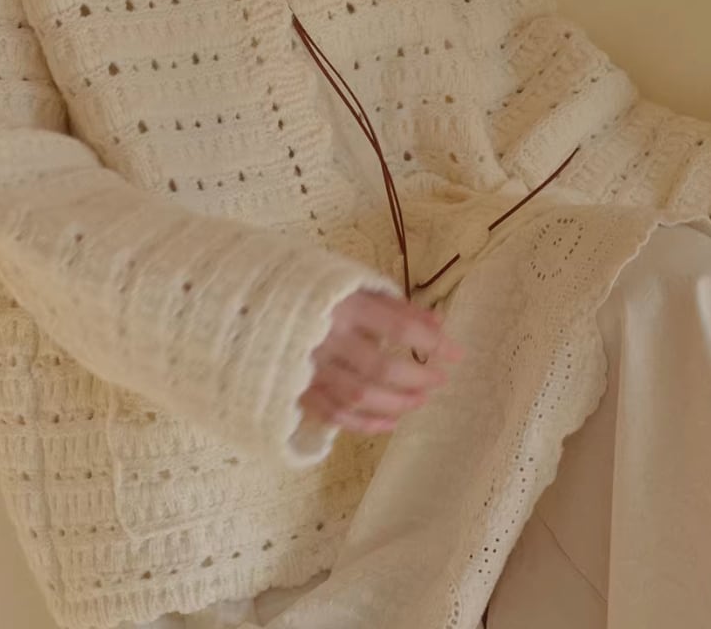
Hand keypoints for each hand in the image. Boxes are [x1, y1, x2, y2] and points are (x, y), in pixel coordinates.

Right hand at [298, 288, 462, 434]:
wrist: (254, 303)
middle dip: (417, 378)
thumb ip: (395, 306)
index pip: (398, 327)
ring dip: (396, 403)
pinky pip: (335, 415)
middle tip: (438, 380)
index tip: (457, 354)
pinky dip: (365, 423)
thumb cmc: (312, 291)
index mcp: (343, 305)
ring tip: (420, 400)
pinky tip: (389, 422)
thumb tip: (438, 323)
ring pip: (359, 396)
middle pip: (381, 367)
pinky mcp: (297, 388)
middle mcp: (327, 337)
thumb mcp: (355, 287)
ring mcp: (310, 367)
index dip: (432, 342)